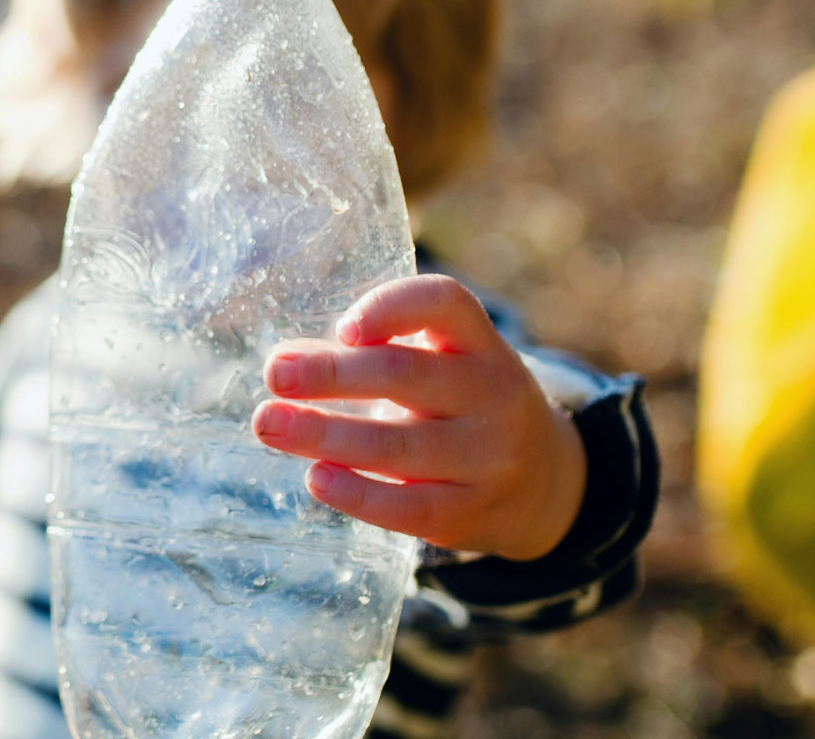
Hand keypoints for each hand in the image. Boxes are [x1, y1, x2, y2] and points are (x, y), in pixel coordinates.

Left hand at [250, 274, 586, 559]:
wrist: (544, 485)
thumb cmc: (462, 408)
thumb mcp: (443, 367)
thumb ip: (372, 358)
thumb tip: (286, 363)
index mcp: (479, 343)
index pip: (446, 303)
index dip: (391, 307)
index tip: (342, 327)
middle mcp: (492, 392)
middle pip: (407, 375)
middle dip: (333, 373)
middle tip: (275, 374)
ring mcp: (487, 456)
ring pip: (400, 445)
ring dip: (326, 435)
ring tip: (270, 425)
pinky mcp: (471, 511)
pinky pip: (409, 506)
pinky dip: (358, 494)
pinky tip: (316, 478)